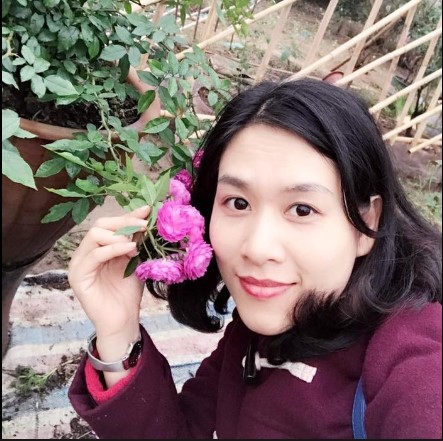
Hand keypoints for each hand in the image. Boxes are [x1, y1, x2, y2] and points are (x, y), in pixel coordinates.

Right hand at [68, 205, 149, 339]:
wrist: (123, 320)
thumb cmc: (128, 292)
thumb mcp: (135, 260)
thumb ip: (136, 240)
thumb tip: (146, 215)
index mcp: (98, 248)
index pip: (108, 223)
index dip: (127, 216)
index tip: (147, 211)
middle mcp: (85, 253)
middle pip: (99, 225)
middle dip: (124, 223)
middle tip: (144, 226)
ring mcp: (79, 264)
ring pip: (94, 235)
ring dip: (119, 236)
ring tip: (136, 244)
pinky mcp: (78, 276)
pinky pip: (94, 254)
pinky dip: (113, 248)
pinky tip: (130, 250)